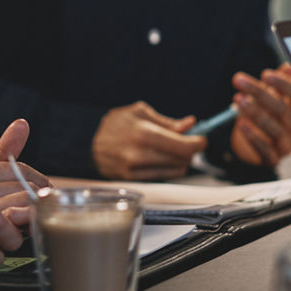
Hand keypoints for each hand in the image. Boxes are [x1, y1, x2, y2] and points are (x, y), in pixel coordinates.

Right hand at [0, 118, 47, 268]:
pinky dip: (21, 228)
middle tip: (51, 203)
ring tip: (43, 216)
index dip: (36, 177)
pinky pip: (9, 227)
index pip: (16, 167)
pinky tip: (26, 231)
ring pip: (22, 202)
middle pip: (24, 183)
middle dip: (42, 193)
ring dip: (36, 210)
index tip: (45, 186)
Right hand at [92, 101, 206, 180]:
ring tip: (173, 149)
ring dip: (181, 161)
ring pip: (175, 170)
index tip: (201, 139)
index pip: (183, 145)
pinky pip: (162, 177)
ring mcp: (135, 169)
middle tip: (188, 142)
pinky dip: (168, 168)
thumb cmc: (116, 123)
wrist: (88, 141)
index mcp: (143, 132)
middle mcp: (139, 154)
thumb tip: (191, 124)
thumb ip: (168, 121)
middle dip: (190, 151)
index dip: (198, 143)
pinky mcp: (132, 179)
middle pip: (181, 159)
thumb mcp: (140, 112)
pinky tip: (162, 158)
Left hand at [228, 65, 290, 166]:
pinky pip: (265, 149)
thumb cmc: (266, 116)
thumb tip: (288, 67)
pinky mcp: (273, 159)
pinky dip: (253, 137)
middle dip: (260, 93)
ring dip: (255, 113)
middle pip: (282, 109)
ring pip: (275, 129)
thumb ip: (278, 84)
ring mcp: (286, 144)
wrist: (254, 144)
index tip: (266, 74)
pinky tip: (241, 125)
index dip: (283, 84)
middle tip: (240, 81)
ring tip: (238, 100)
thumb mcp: (271, 97)